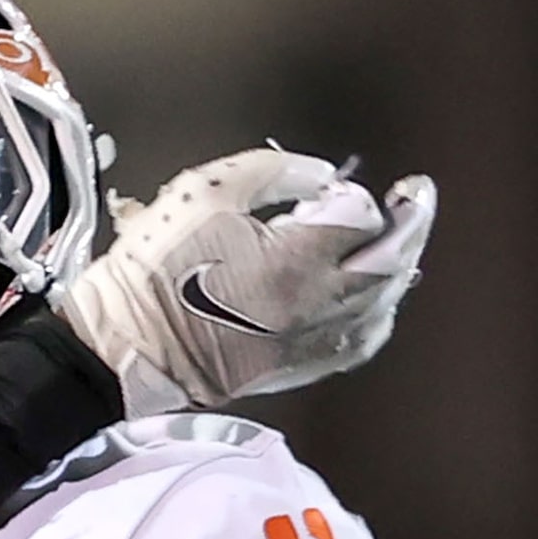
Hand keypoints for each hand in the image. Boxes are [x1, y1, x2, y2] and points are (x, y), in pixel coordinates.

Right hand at [58, 147, 435, 415]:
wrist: (121, 346)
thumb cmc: (154, 271)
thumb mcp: (205, 191)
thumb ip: (273, 171)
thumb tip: (318, 176)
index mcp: (295, 258)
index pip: (361, 216)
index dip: (352, 195)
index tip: (331, 190)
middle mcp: (313, 304)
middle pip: (392, 262)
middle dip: (411, 223)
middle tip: (415, 197)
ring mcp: (307, 341)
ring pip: (382, 304)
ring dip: (398, 269)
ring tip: (396, 244)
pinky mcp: (294, 367)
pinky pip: (357, 344)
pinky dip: (375, 316)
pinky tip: (371, 301)